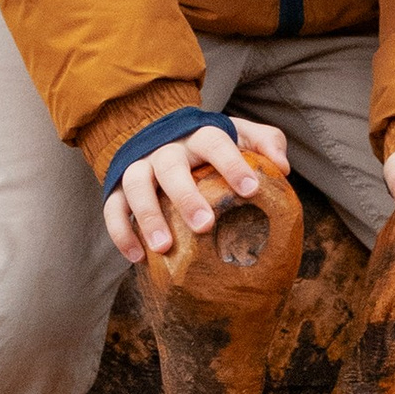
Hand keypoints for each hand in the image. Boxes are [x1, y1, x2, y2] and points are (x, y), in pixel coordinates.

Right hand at [103, 116, 289, 262]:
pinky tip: (138, 258)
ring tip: (164, 248)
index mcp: (197, 136)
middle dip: (185, 195)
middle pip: (170, 166)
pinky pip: (112, 208)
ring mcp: (138, 167)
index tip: (250, 190)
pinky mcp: (117, 188)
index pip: (213, 142)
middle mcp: (165, 150)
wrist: (156, 135)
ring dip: (147, 216)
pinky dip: (121, 232)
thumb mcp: (238, 134)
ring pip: (135, 186)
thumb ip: (265, 142)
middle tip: (205, 225)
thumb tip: (282, 168)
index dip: (231, 163)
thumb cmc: (208, 146)